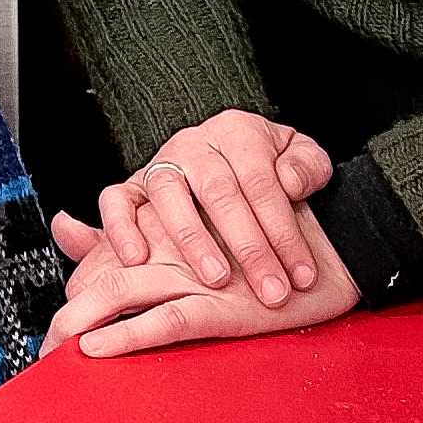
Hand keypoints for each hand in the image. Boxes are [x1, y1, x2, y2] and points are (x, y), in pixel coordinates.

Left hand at [46, 200, 361, 355]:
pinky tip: (96, 348)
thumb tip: (65, 224)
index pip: (104, 255)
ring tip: (51, 354)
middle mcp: (172, 245)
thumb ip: (127, 230)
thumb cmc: (266, 246)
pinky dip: (128, 335)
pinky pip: (166, 321)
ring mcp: (195, 274)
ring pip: (121, 291)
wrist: (334, 250)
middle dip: (66, 314)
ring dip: (79, 324)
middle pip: (102, 274)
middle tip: (41, 351)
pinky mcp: (222, 305)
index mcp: (165, 227)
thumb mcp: (193, 236)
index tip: (60, 321)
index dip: (78, 286)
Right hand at [104, 113, 332, 306]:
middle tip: (271, 291)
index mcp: (237, 131)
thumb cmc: (269, 168)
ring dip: (193, 240)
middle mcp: (194, 143)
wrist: (229, 161)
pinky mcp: (131, 187)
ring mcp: (160, 163)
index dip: (284, 232)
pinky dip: (121, 228)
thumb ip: (307, 166)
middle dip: (250, 248)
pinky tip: (138, 258)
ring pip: (168, 194)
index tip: (302, 275)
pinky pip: (115, 200)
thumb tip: (289, 182)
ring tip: (217, 279)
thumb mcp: (301, 157)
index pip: (262, 182)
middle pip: (220, 192)